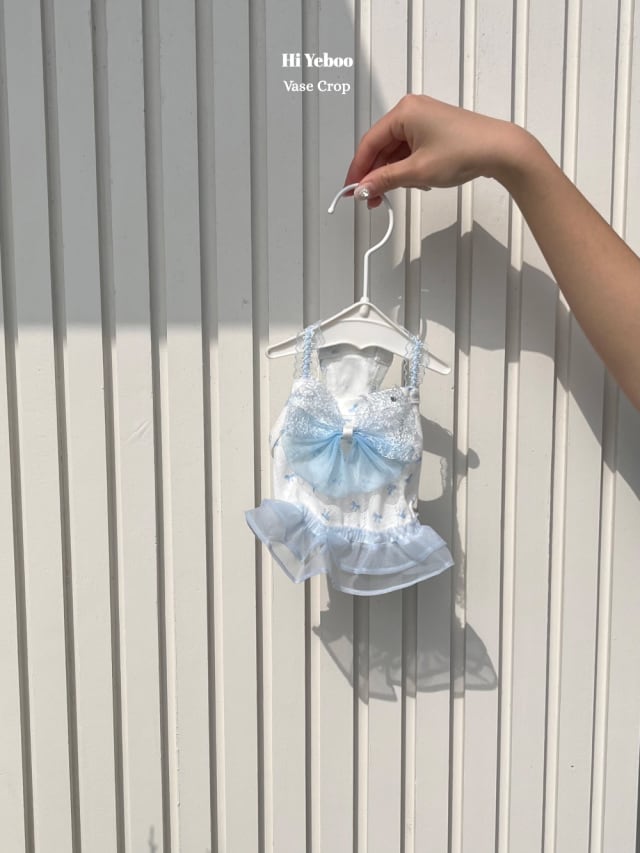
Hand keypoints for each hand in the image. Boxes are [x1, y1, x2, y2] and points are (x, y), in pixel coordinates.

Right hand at [344, 94, 530, 205]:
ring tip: (392, 194)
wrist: (500, 149)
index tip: (351, 190)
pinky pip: (409, 150)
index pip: (369, 143)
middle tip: (370, 198)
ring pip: (395, 151)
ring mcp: (423, 120)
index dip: (358, 169)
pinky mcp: (434, 130)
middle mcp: (412, 111)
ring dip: (391, 174)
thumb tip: (364, 186)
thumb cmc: (465, 150)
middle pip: (381, 147)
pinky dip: (406, 168)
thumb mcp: (418, 171)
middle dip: (375, 174)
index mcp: (404, 112)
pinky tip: (412, 183)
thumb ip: (386, 180)